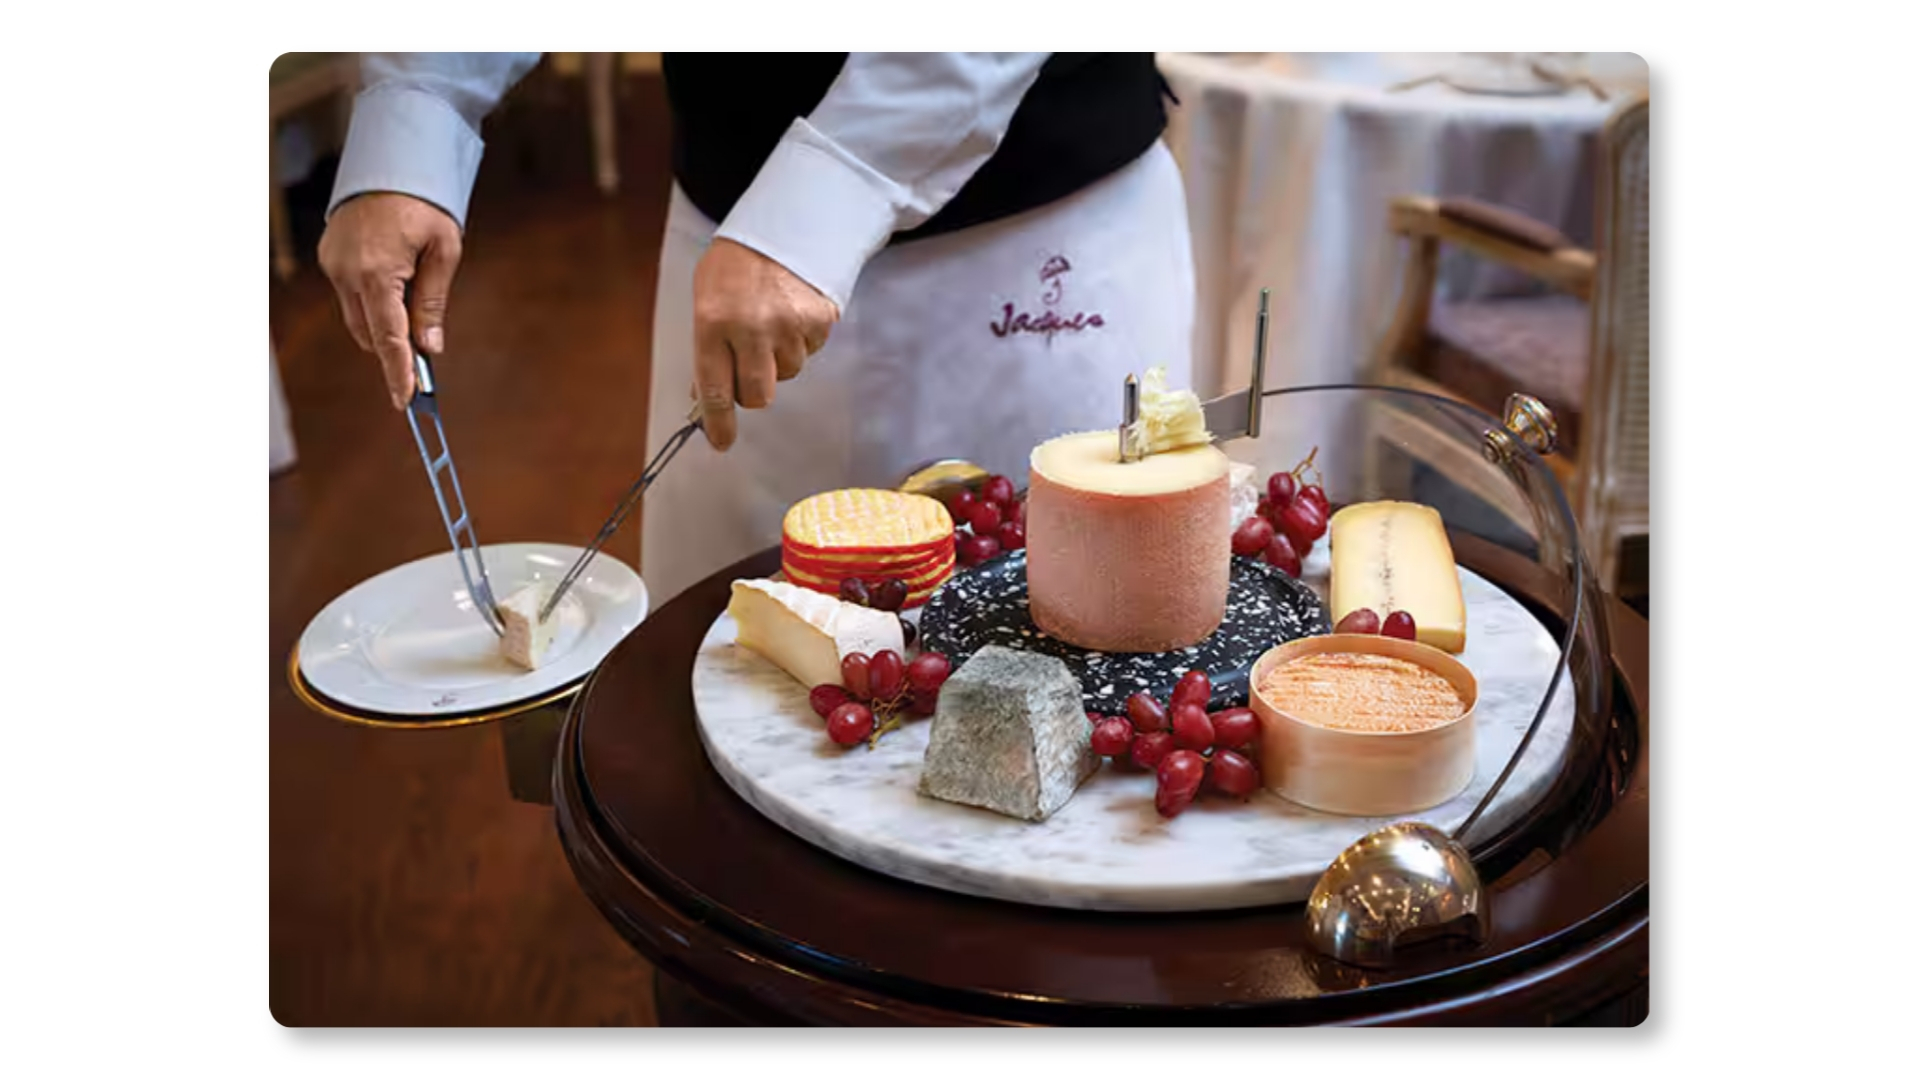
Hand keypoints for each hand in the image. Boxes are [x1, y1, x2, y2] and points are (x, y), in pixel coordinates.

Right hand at [317, 193, 463, 409]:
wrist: (391, 158)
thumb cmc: (425, 202)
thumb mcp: (443, 251)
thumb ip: (433, 302)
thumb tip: (429, 348)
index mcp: (376, 273)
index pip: (389, 338)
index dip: (399, 372)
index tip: (406, 400)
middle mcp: (346, 272)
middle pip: (369, 334)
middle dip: (394, 352)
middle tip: (422, 367)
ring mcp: (332, 264)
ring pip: (357, 318)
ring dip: (383, 328)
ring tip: (414, 320)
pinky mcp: (329, 256)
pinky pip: (350, 295)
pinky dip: (371, 304)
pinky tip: (394, 291)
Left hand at [690, 238, 838, 450]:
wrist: (784, 223)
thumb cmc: (736, 265)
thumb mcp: (707, 299)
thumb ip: (706, 348)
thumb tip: (705, 395)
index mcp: (713, 322)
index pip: (715, 390)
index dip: (718, 423)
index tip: (720, 442)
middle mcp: (751, 328)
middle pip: (758, 395)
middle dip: (752, 392)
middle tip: (748, 371)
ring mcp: (789, 326)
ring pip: (788, 374)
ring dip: (778, 360)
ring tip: (772, 322)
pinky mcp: (819, 321)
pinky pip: (809, 351)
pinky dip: (800, 340)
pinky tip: (791, 312)